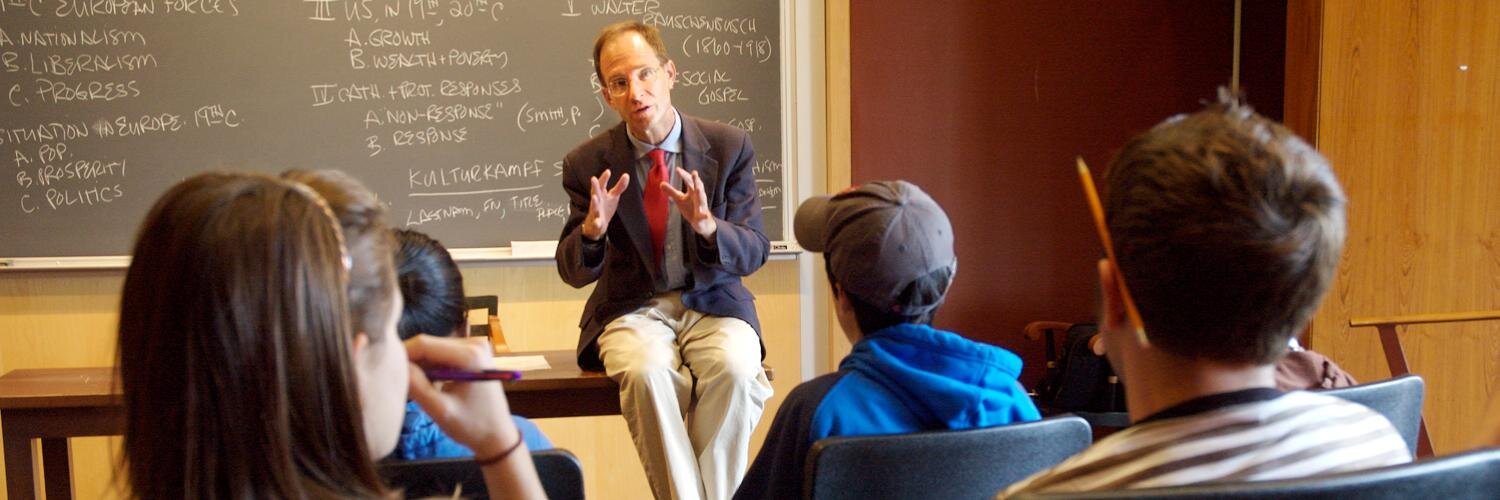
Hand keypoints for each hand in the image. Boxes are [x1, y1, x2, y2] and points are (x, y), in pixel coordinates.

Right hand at [404, 335, 519, 458]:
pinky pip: (441, 354)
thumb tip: (397, 366)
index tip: (387, 372)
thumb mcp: (440, 410)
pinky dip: (431, 368)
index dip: (402, 355)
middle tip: (400, 384)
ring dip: (420, 366)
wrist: (497, 434)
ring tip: (414, 389)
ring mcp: (474, 346)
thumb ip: (417, 387)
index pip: (424, 344)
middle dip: (410, 362)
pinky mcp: (472, 353)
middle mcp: (475, 343)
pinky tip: (429, 386)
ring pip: (432, 349)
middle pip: (428, 344)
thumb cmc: (472, 426)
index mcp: (470, 355)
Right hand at [583, 170, 629, 240]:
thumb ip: (619, 187)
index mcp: (601, 194)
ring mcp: (596, 212)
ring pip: (594, 207)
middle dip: (594, 186)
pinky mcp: (596, 222)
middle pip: (595, 193)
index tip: (608, 171)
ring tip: (594, 197)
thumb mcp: (613, 196)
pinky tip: (597, 222)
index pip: (602, 184)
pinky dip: (596, 222)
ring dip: (594, 202)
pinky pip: (596, 223)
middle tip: (593, 178)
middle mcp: (597, 201)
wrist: (597, 225)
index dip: (604, 178)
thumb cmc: (605, 207)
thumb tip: (627, 175)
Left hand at [662, 167, 716, 237]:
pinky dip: (704, 215)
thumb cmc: (690, 208)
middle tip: (694, 173)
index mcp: (693, 191)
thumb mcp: (679, 199)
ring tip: (699, 189)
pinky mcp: (702, 216)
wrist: (702, 222)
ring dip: (701, 194)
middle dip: (696, 180)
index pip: (689, 181)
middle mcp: (698, 197)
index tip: (678, 169)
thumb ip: (671, 191)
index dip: (684, 175)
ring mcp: (702, 206)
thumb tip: (661, 183)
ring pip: (702, 199)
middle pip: (698, 187)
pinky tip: (704, 214)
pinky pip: (704, 215)